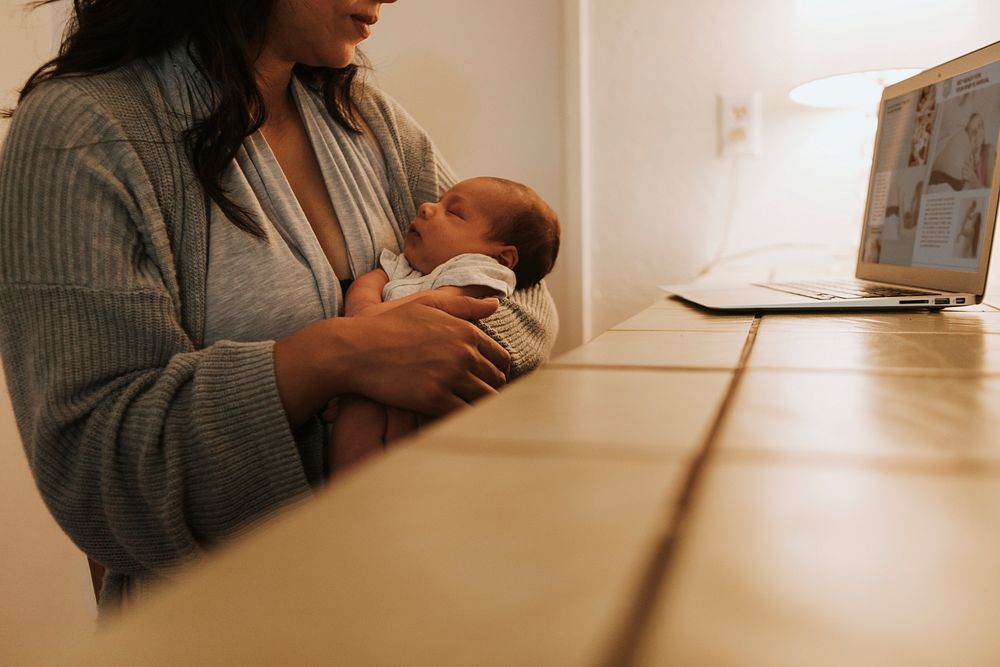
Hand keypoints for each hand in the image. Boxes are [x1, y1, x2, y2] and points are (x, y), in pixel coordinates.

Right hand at [341, 294, 509, 415]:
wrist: (353, 349)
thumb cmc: (388, 325)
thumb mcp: (426, 304)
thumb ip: (464, 305)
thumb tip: (494, 304)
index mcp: (466, 331)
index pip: (501, 358)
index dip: (496, 372)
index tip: (484, 381)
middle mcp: (463, 353)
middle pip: (497, 381)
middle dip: (490, 390)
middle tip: (476, 399)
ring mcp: (449, 376)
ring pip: (486, 400)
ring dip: (481, 407)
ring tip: (470, 411)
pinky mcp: (433, 399)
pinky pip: (465, 415)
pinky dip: (466, 419)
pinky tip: (455, 419)